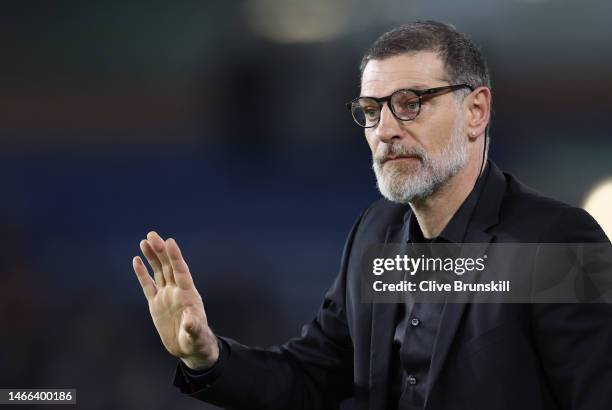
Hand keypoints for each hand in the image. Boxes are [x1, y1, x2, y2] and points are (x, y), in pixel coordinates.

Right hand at [132, 231, 218, 369]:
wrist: (189, 347)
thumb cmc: (196, 340)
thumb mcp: (196, 334)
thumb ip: (193, 326)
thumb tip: (189, 320)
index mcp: (188, 294)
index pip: (181, 270)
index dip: (175, 257)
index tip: (169, 242)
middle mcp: (176, 291)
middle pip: (168, 266)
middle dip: (161, 251)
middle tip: (152, 235)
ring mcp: (166, 295)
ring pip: (158, 271)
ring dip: (152, 257)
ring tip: (145, 241)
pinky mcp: (156, 303)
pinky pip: (147, 284)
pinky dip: (142, 273)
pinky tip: (137, 260)